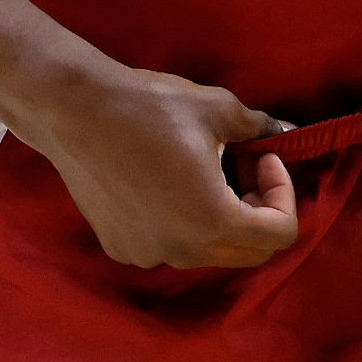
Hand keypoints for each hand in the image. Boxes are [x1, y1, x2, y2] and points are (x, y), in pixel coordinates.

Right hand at [34, 63, 298, 268]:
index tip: (262, 156)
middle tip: (243, 163)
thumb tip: (284, 131)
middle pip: (248, 252)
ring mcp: (149, 254)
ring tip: (203, 168)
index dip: (282, 193)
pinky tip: (165, 179)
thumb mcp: (217, 108)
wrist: (77, 111)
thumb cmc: (151, 107)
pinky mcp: (122, 248)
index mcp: (214, 222)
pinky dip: (183, 221)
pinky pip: (170, 245)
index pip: (279, 235)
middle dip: (257, 209)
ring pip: (208, 251)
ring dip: (221, 216)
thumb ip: (259, 127)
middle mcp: (183, 251)